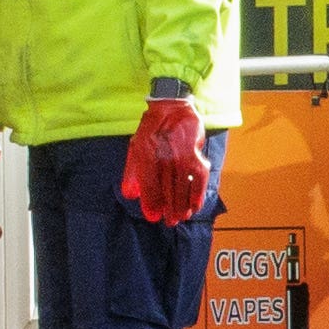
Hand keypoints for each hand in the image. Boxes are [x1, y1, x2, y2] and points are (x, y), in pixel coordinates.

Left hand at [122, 98, 214, 227]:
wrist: (171, 106)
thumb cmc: (151, 129)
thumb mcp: (135, 147)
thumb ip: (132, 172)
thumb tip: (130, 195)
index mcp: (144, 156)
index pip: (148, 187)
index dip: (151, 204)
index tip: (153, 217)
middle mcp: (162, 158)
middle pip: (166, 191)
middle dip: (168, 210)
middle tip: (169, 222)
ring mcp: (180, 157)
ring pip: (182, 188)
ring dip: (182, 206)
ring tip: (181, 217)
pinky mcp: (195, 154)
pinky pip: (198, 179)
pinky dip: (197, 193)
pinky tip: (195, 205)